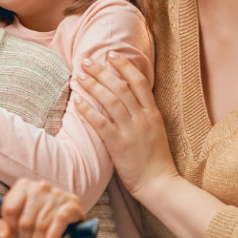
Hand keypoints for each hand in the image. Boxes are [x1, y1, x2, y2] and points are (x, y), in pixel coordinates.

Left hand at [0, 179, 87, 237]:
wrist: (64, 229)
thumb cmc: (33, 226)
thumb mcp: (12, 227)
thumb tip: (4, 234)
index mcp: (23, 186)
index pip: (9, 210)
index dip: (11, 226)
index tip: (17, 232)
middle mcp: (40, 186)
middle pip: (25, 220)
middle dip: (27, 237)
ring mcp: (57, 193)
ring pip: (41, 224)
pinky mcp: (72, 204)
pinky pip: (59, 221)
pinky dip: (52, 236)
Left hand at [73, 52, 179, 197]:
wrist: (160, 183)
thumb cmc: (156, 159)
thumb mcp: (155, 130)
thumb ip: (143, 113)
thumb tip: (128, 95)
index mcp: (153, 113)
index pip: (139, 82)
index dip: (125, 66)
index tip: (112, 54)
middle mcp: (142, 118)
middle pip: (120, 87)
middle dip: (102, 71)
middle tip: (86, 60)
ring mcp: (131, 131)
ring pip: (110, 101)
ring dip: (93, 86)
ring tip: (79, 76)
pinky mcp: (119, 146)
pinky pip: (101, 123)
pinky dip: (88, 110)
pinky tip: (77, 101)